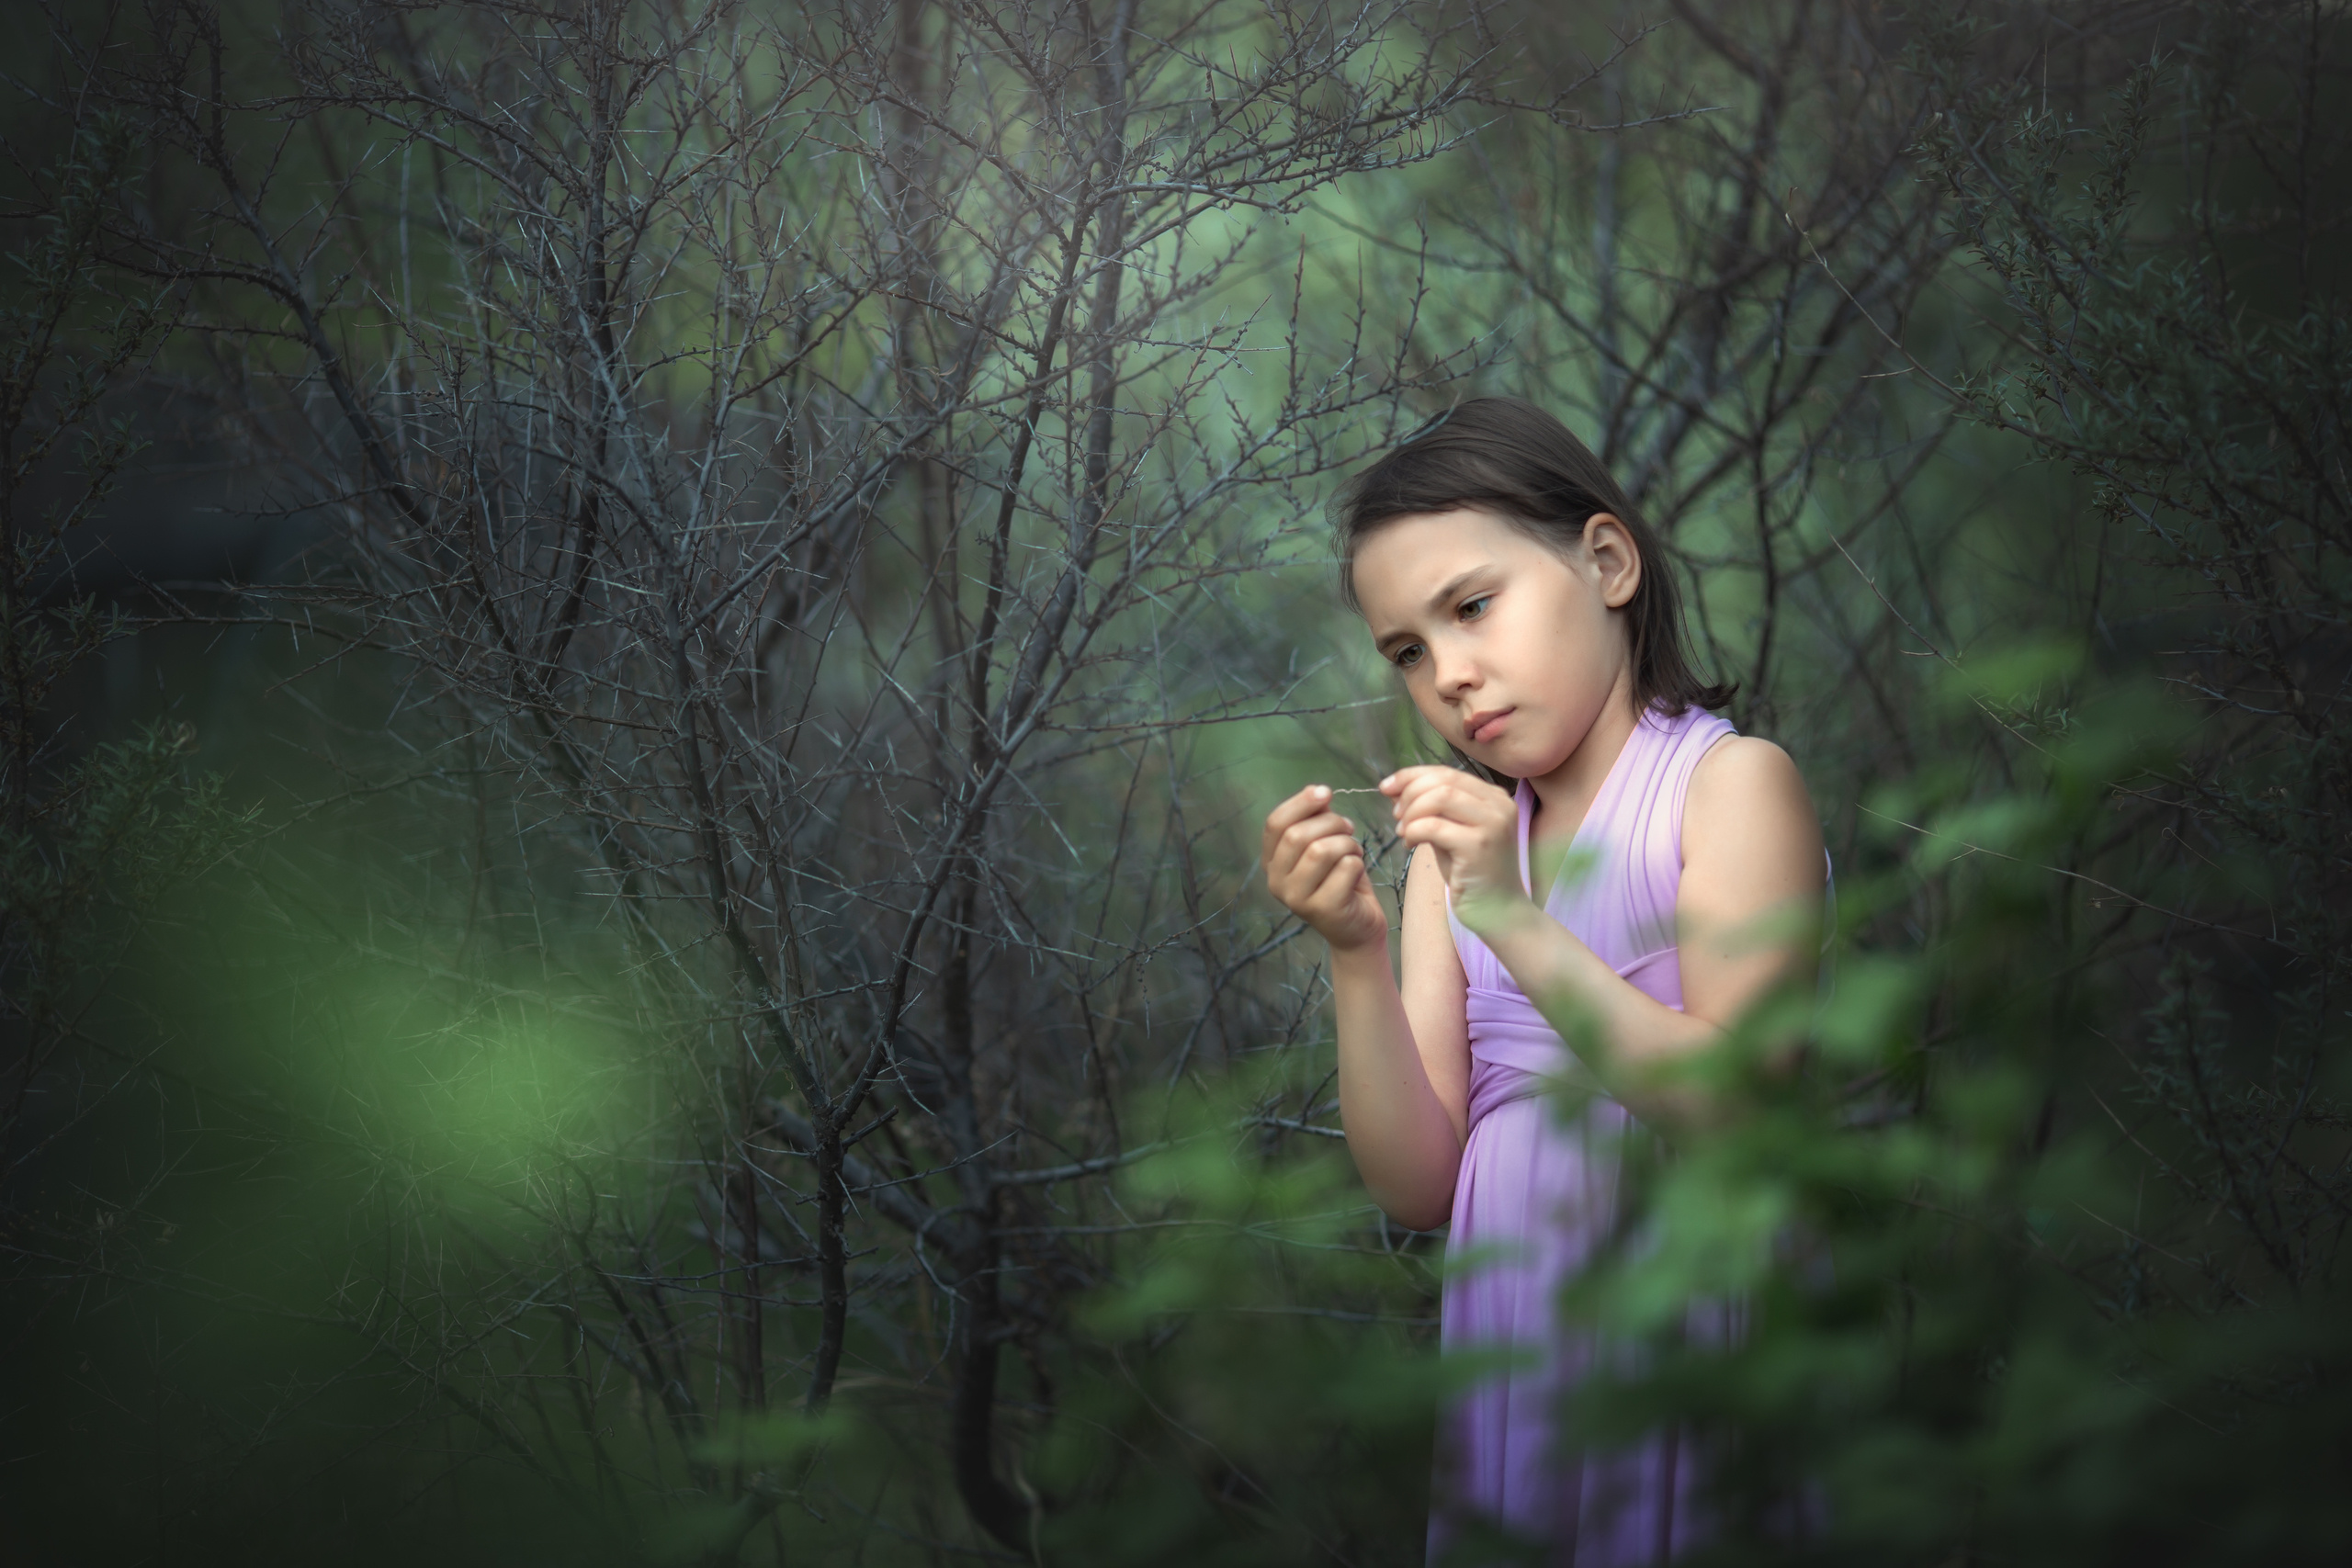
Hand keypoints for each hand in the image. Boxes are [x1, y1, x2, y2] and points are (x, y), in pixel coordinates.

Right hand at [1263, 785, 1386, 951]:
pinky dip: (1358, 863)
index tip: (1325, 792)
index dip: (1300, 803)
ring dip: (1347, 843)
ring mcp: (1297, 899)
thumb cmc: (1340, 881)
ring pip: (1322, 850)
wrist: (1357, 928)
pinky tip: (1357, 872)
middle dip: (1331, 823)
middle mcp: (1277, 882)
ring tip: (1354, 852)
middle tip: (1348, 829)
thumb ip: (1316, 821)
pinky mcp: (1323, 910)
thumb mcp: (1324, 845)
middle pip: (1298, 835)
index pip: (1275, 824)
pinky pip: (1345, 868)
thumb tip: (1320, 793)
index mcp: (1272, 863)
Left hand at [1381, 766, 1529, 928]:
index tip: (1387, 787)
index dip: (1411, 776)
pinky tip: (1410, 845)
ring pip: (1440, 797)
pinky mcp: (1480, 845)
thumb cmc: (1471, 873)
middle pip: (1442, 780)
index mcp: (1494, 797)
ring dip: (1411, 812)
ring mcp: (1493, 823)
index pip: (1447, 772)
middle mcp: (1499, 804)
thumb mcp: (1448, 832)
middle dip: (1409, 793)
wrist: (1499, 912)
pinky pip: (1434, 826)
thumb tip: (1394, 787)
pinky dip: (1414, 832)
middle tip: (1396, 816)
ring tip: (1403, 832)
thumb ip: (1429, 808)